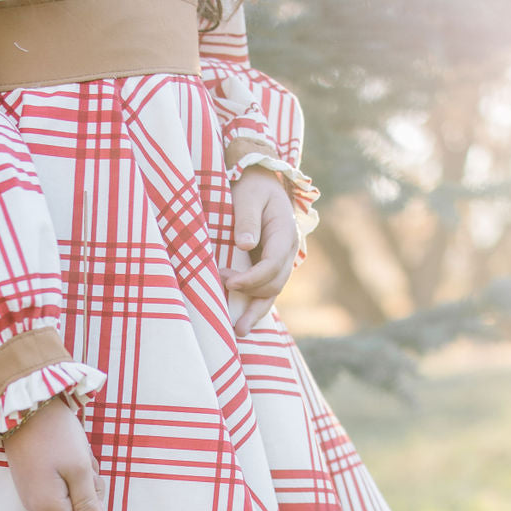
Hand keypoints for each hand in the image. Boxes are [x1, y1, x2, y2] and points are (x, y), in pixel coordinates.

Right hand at [3, 396, 106, 510]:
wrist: (25, 405)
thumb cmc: (56, 435)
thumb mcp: (80, 469)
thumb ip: (87, 504)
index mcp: (48, 507)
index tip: (93, 497)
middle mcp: (36, 506)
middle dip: (88, 496)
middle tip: (86, 469)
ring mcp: (32, 492)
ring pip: (69, 500)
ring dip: (81, 480)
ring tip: (75, 455)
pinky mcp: (32, 479)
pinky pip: (59, 486)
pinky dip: (70, 472)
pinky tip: (67, 453)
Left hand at [219, 165, 298, 336]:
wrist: (259, 180)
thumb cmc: (251, 187)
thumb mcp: (248, 196)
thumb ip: (247, 219)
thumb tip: (246, 245)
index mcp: (285, 234)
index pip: (272, 264)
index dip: (252, 278)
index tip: (228, 281)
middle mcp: (288, 250)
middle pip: (274, 282)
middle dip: (250, 294)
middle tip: (222, 295)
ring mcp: (281, 260)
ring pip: (273, 291)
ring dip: (256, 311)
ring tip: (239, 330)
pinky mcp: (270, 265)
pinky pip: (267, 289)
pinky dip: (256, 304)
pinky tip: (244, 320)